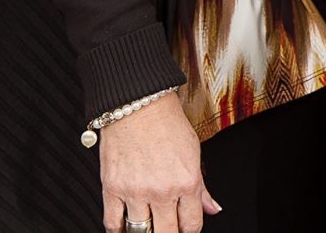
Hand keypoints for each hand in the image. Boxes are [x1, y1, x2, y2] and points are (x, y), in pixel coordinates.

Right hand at [97, 96, 220, 231]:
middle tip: (168, 229)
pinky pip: (112, 223)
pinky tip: (124, 229)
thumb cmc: (167, 124)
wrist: (138, 105)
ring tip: (149, 226)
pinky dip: (118, 230)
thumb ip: (202, 187)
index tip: (185, 228)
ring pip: (139, 232)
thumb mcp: (194, 152)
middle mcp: (162, 190)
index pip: (191, 224)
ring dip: (145, 232)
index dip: (189, 230)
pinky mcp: (112, 189)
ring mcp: (135, 192)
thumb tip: (213, 209)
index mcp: (187, 181)